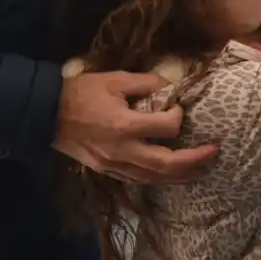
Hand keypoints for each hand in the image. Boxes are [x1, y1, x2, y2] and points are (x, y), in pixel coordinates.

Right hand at [52, 71, 217, 183]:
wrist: (46, 114)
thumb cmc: (81, 93)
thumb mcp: (115, 80)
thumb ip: (146, 83)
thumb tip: (170, 86)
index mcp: (125, 125)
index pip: (167, 127)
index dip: (178, 116)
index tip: (178, 106)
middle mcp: (123, 151)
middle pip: (167, 164)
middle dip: (194, 160)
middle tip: (213, 152)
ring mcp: (114, 165)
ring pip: (154, 178)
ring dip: (180, 175)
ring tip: (200, 170)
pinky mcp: (107, 171)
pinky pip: (139, 179)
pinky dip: (158, 178)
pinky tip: (170, 176)